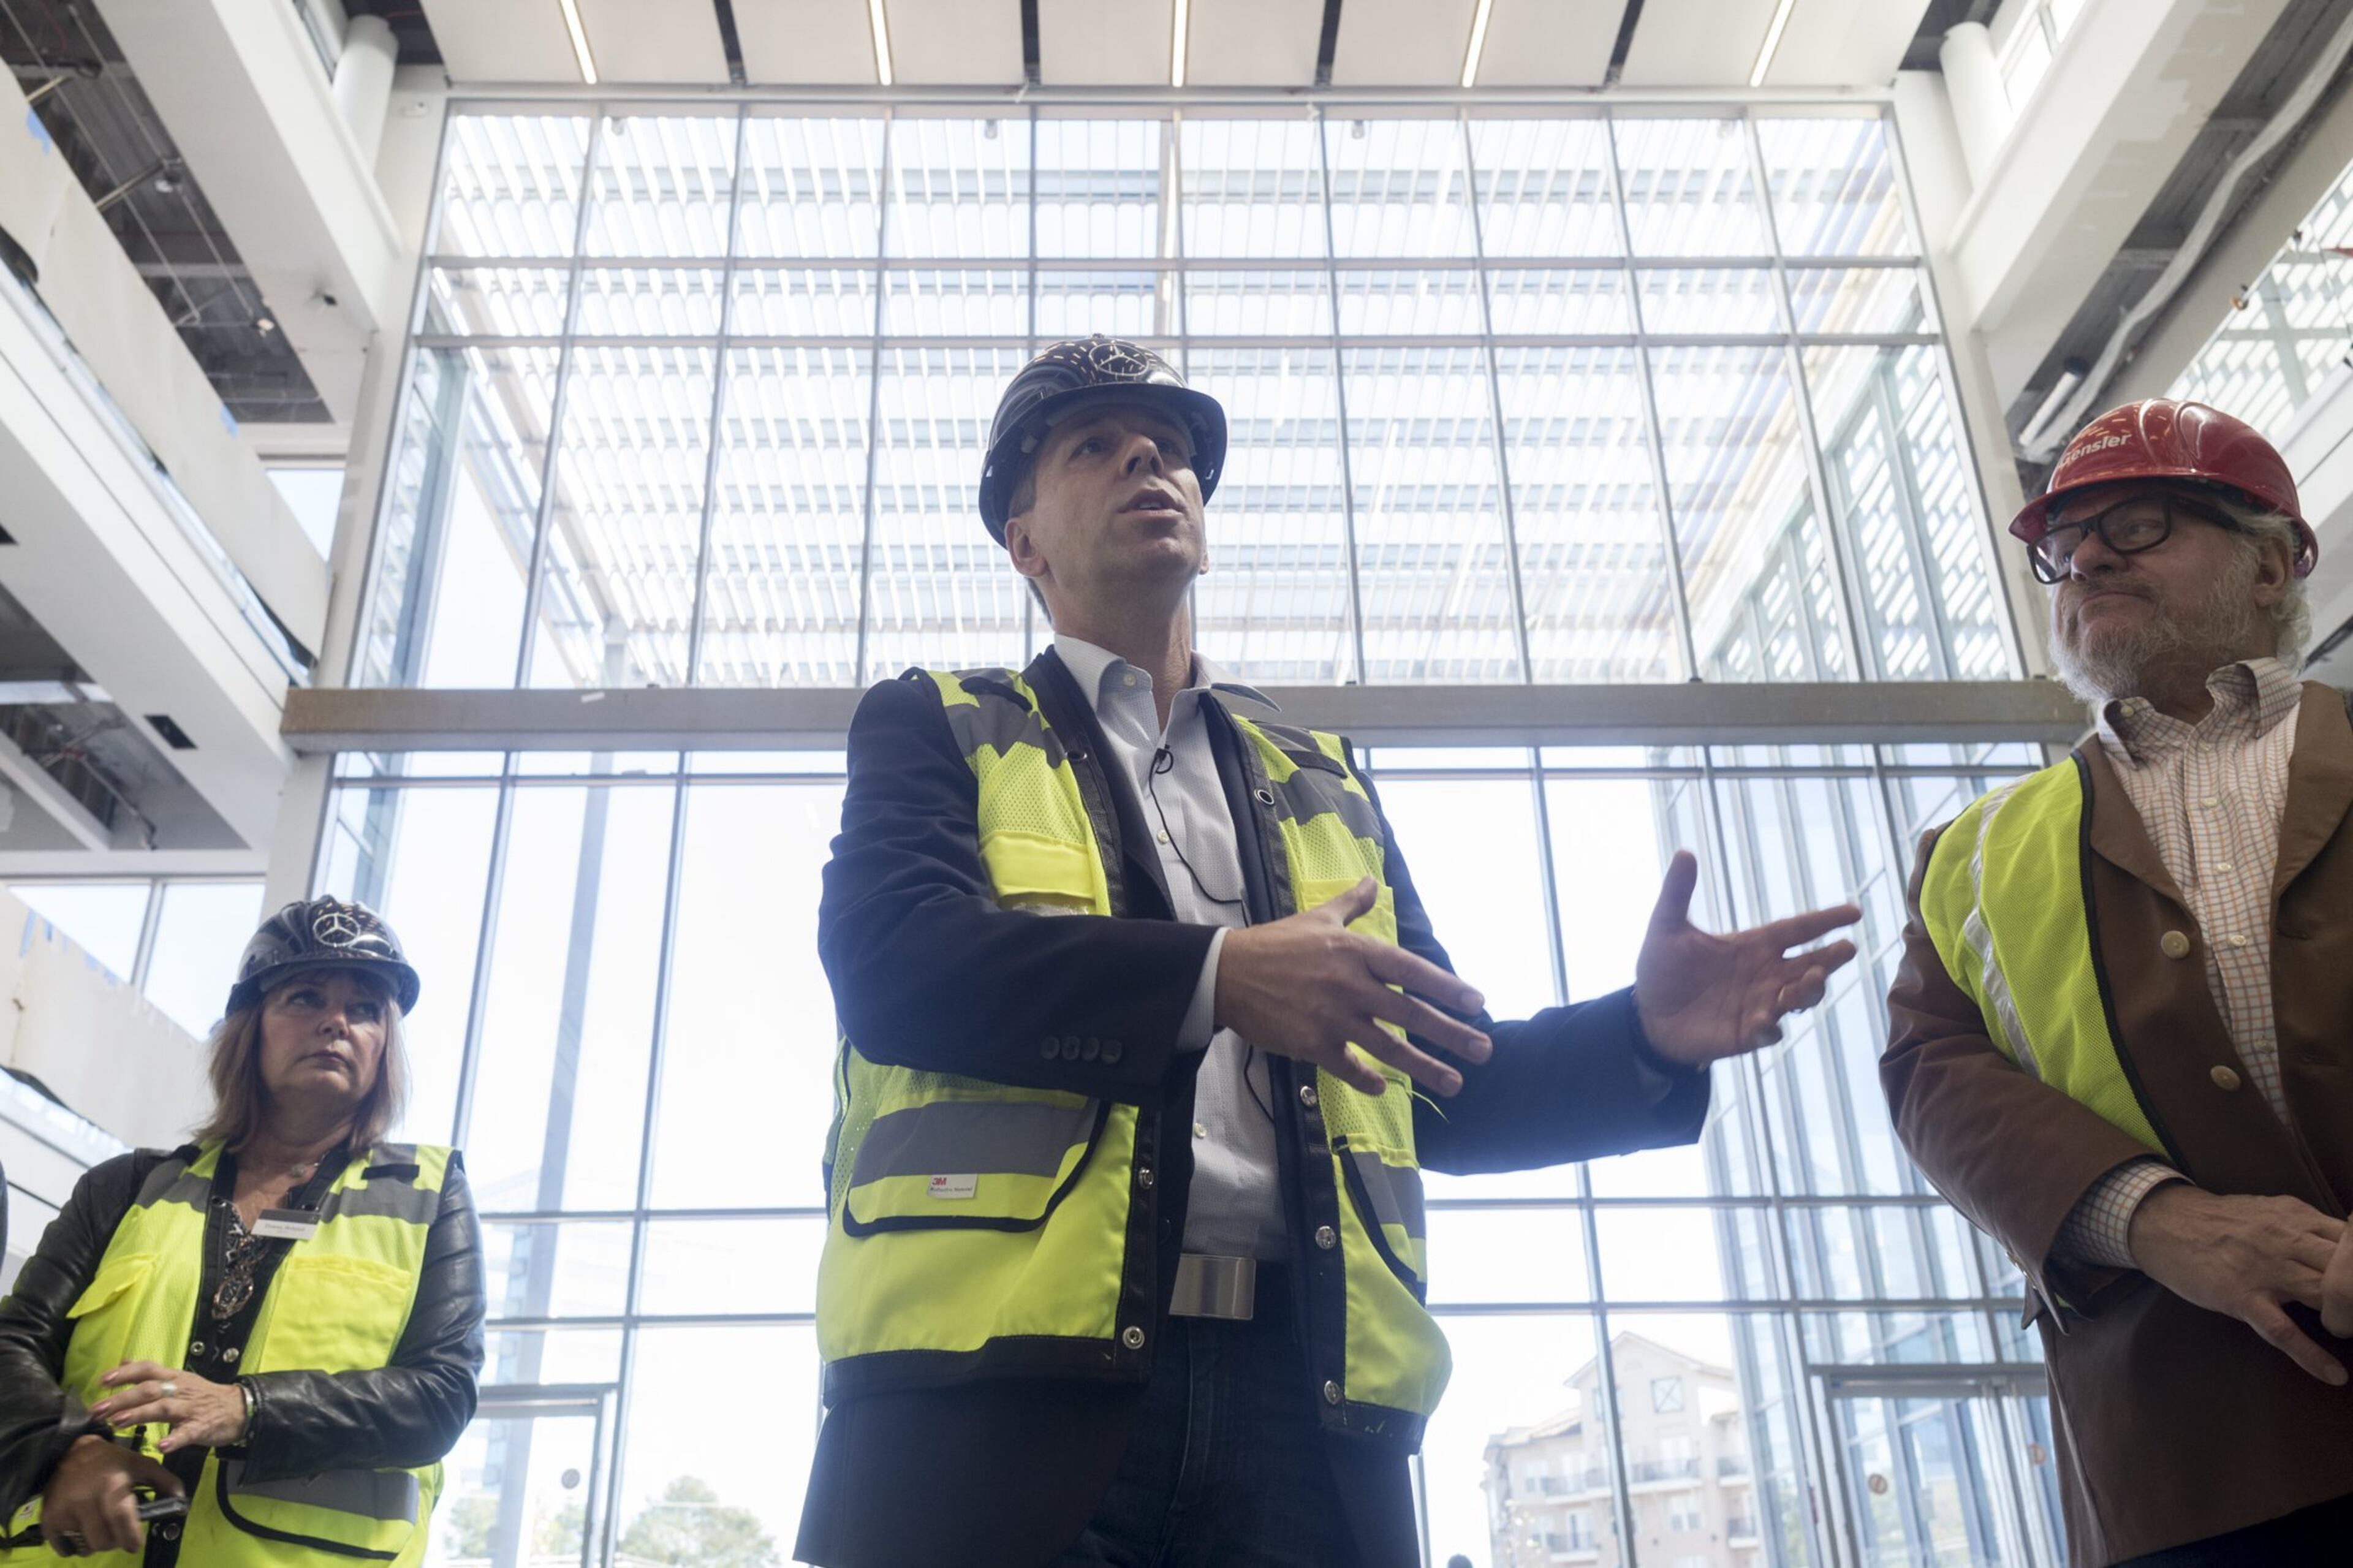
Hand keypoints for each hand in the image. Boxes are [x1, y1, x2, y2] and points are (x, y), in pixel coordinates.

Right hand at [38, 1435, 182, 1556]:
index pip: (121, 1518)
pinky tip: (83, 1530)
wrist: (69, 1453)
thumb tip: (181, 1502)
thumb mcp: (141, 1464)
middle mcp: (85, 1499)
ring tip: (100, 1527)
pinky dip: (76, 1546)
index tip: (134, 1545)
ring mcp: (64, 1511)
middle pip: (103, 1540)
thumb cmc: (111, 1461)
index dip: (130, 1537)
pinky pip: (65, 1548)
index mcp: (111, 1484)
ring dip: (96, 1543)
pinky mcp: (49, 1520)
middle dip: (114, 1542)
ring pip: (86, 1546)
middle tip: (117, 1533)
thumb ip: (165, 1482)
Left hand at [90, 1360, 247, 1453]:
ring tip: (118, 1422)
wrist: (241, 1408)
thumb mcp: (179, 1378)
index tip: (102, 1381)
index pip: (148, 1369)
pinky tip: (161, 1446)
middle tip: (98, 1409)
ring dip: (140, 1414)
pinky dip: (174, 1439)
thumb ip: (151, 1372)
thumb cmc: (204, 1396)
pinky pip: (187, 1433)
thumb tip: (125, 1360)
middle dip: (122, 1398)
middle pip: (150, 1390)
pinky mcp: (202, 1427)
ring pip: (164, 1408)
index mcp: (174, 1378)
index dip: (125, 1373)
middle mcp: (181, 1390)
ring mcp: (191, 1408)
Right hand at [1214, 876, 1491, 1096]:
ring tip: (1454, 1083)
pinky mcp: (1312, 1043)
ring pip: (1388, 1046)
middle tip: (1483, 1050)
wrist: (1226, 973)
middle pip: (1410, 1013)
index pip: (1412, 970)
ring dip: (1424, 1067)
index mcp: (1356, 952)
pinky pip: (1349, 1066)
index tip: (1477, 1003)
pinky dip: (1368, 1079)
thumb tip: (1373, 880)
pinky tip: (1383, 1088)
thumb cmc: (1274, 944)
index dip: (1447, 987)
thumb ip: (1352, 904)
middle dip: (1451, 1034)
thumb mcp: (1317, 918)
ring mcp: (1332, 1017)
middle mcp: (1351, 985)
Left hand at [1632, 851, 1860, 1066]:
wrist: (1645, 1016)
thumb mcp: (1666, 927)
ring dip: (1809, 990)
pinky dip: (1772, 1026)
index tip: (1855, 912)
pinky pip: (1769, 1031)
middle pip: (1809, 964)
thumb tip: (1684, 852)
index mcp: (1753, 945)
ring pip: (1799, 997)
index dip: (1825, 920)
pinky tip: (1767, 1020)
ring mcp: (1760, 1004)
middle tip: (1847, 949)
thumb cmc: (1661, 968)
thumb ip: (1677, 893)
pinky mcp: (1747, 1033)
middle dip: (1831, 959)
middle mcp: (1765, 974)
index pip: (1798, 929)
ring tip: (1810, 980)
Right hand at [2129, 1184, 2347, 1383]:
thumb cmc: (2219, 1221)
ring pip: (2324, 1295)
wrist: (2163, 1224)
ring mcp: (2264, 1271)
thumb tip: (2347, 1244)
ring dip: (2346, 1317)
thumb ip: (2307, 1227)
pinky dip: (2311, 1355)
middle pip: (2347, 1269)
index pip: (2352, 1240)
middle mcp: (2286, 1240)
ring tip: (2351, 1331)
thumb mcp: (2269, 1211)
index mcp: (2296, 1218)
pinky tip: (2332, 1374)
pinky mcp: (2242, 1297)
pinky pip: (2283, 1331)